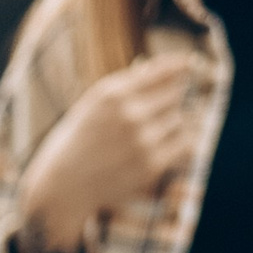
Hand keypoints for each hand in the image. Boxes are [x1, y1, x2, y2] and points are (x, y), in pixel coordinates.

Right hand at [14, 58, 198, 252]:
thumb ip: (127, 85)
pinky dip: (178, 144)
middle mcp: (129, 113)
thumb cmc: (77, 143)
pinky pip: (184, 144)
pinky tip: (163, 147)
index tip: (190, 63)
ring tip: (152, 135)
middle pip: (175, 94)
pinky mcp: (151, 164)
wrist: (62, 188)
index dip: (180, 65)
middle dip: (170, 101)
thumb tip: (169, 66)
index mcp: (112, 93)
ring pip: (180, 119)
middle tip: (157, 112)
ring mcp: (142, 140)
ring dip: (172, 125)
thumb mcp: (93, 104)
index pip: (163, 70)